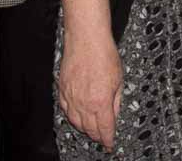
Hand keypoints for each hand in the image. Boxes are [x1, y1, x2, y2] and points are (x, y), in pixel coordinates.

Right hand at [58, 24, 122, 149]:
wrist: (86, 38)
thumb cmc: (103, 53)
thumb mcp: (119, 79)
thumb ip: (116, 101)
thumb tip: (114, 114)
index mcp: (100, 101)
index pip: (104, 129)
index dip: (108, 140)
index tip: (110, 144)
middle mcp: (84, 102)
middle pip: (89, 129)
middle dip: (96, 135)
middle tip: (102, 136)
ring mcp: (71, 96)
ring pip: (75, 122)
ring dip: (84, 128)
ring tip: (90, 129)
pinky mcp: (62, 88)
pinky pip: (65, 109)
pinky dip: (71, 116)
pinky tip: (76, 115)